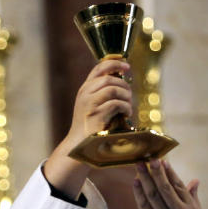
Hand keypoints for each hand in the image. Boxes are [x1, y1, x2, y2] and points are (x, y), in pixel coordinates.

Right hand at [43, 60, 132, 197]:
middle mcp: (85, 93)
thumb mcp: (93, 105)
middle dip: (124, 85)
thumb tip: (124, 81)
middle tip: (129, 96)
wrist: (79, 145)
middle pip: (110, 78)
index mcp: (84, 89)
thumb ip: (103, 92)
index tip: (127, 66)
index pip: (99, 68)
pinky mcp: (96, 114)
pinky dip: (126, 108)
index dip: (115, 63)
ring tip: (128, 107)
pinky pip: (117, 103)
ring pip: (114, 89)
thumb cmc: (90, 126)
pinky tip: (126, 114)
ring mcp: (89, 104)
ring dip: (126, 97)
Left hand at [132, 160, 202, 208]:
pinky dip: (139, 192)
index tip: (163, 160)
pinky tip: (136, 182)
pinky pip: (143, 205)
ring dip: (145, 178)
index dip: (169, 172)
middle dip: (156, 171)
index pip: (178, 185)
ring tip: (139, 165)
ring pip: (152, 194)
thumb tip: (195, 180)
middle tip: (149, 158)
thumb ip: (193, 197)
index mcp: (188, 207)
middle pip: (164, 187)